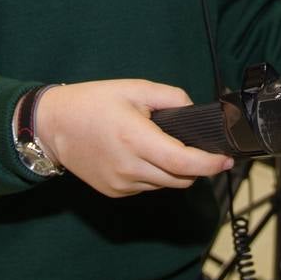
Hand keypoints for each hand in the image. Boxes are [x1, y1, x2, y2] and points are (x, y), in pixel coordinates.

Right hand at [34, 79, 233, 197]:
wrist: (53, 125)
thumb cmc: (94, 102)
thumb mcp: (136, 88)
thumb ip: (171, 97)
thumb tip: (193, 111)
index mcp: (136, 139)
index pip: (183, 163)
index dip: (209, 164)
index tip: (227, 159)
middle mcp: (129, 167)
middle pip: (180, 178)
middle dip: (198, 166)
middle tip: (200, 147)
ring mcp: (121, 183)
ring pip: (164, 184)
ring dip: (175, 170)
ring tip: (165, 145)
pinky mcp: (114, 191)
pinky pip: (147, 186)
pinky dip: (155, 174)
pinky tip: (144, 154)